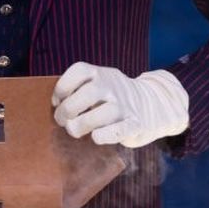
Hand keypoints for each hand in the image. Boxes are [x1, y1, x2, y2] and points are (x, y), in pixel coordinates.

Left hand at [51, 63, 189, 147]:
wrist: (152, 104)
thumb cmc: (112, 98)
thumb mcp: (98, 84)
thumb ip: (78, 90)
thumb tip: (56, 106)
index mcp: (100, 73)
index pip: (79, 71)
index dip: (62, 87)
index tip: (57, 101)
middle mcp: (113, 86)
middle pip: (87, 94)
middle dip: (67, 110)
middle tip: (62, 121)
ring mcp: (125, 105)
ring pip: (103, 113)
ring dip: (82, 125)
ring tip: (75, 130)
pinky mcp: (135, 123)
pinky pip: (119, 130)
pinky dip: (105, 135)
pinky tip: (96, 137)